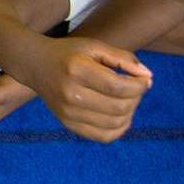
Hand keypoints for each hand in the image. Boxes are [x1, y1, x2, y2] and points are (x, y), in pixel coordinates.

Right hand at [22, 37, 152, 142]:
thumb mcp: (94, 46)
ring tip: (127, 100)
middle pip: (119, 107)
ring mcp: (67, 112)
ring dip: (130, 113)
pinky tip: (120, 115)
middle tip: (135, 88)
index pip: (119, 87)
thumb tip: (148, 77)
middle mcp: (70, 94)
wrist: (36, 65)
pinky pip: (103, 136)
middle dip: (136, 98)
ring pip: (115, 124)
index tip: (144, 79)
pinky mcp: (68, 124)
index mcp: (77, 69)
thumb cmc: (70, 53)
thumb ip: (123, 58)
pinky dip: (119, 128)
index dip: (140, 86)